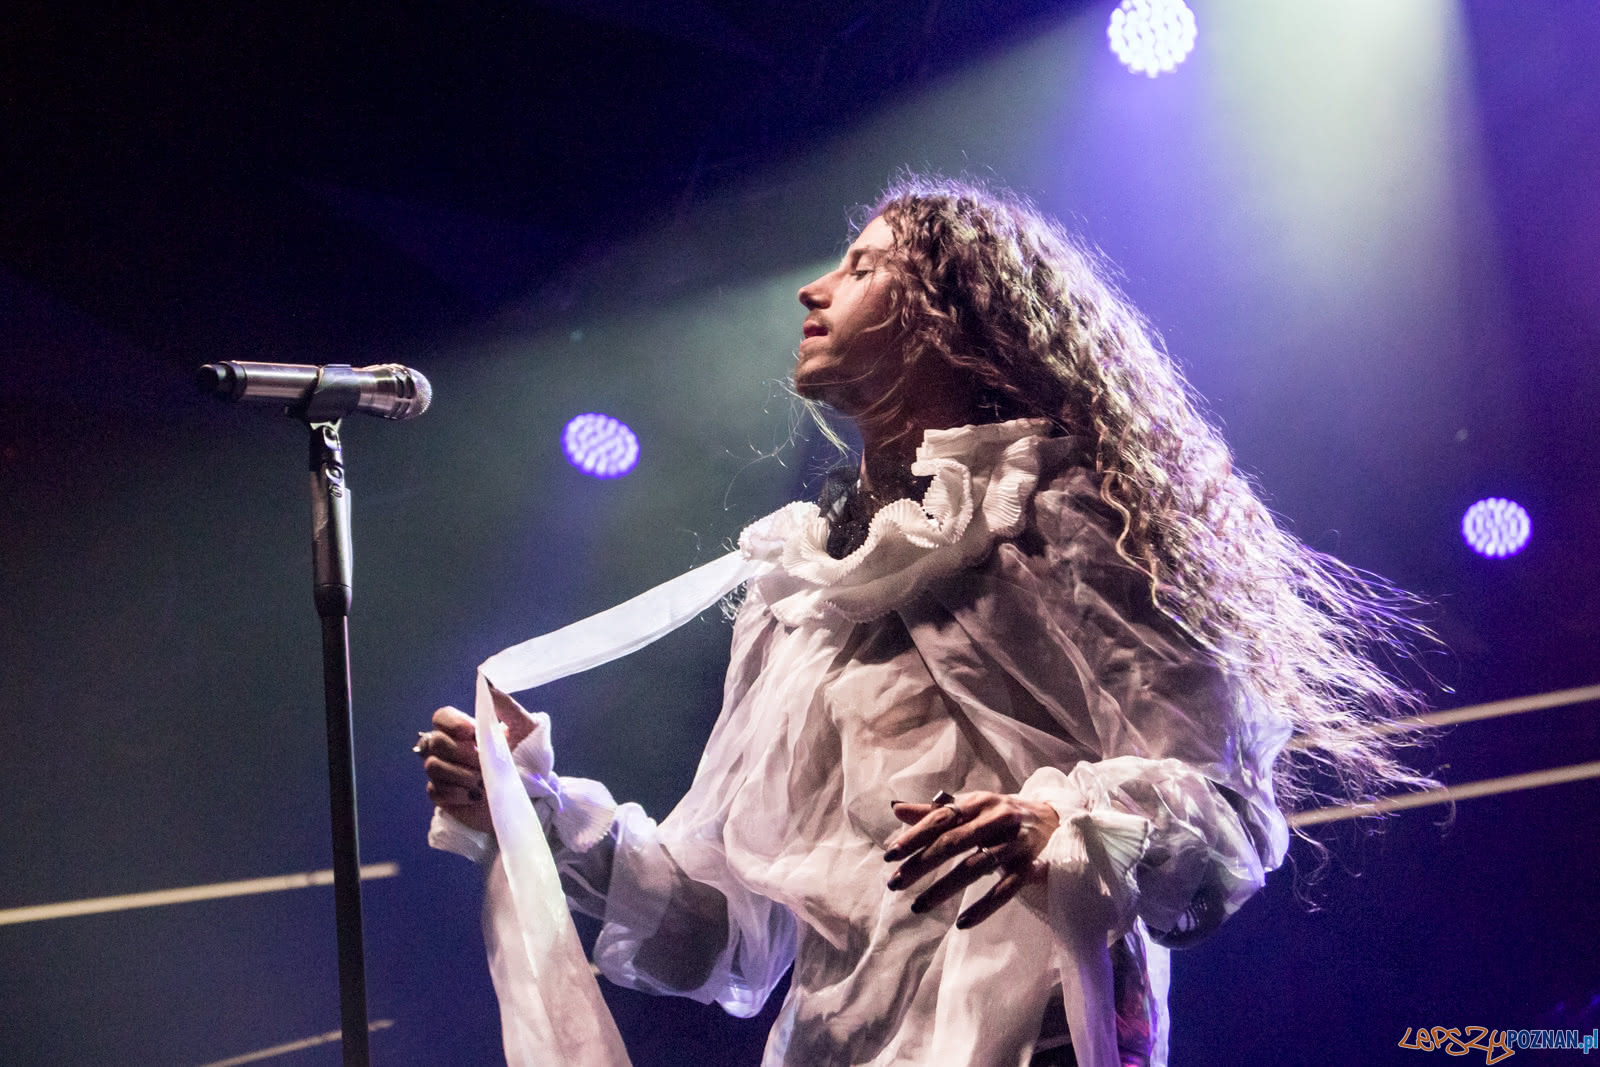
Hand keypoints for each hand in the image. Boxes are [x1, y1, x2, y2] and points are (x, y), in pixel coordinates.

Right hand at [417, 686, 538, 833]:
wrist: (532, 796)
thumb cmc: (528, 758)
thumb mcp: (525, 729)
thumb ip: (507, 706)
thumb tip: (488, 683)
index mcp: (465, 729)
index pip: (441, 717)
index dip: (451, 722)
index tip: (472, 732)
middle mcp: (449, 748)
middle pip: (435, 742)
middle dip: (461, 753)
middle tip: (483, 763)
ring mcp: (444, 772)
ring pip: (433, 766)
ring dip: (459, 774)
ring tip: (482, 782)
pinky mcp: (444, 796)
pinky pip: (435, 791)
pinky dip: (455, 794)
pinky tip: (475, 796)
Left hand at [884, 790, 1059, 928]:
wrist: (1056, 819)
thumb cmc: (1002, 814)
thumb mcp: (972, 807)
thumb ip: (935, 812)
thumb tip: (896, 808)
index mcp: (978, 803)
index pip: (941, 818)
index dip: (914, 836)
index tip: (889, 855)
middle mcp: (996, 819)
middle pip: (953, 842)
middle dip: (921, 863)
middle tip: (894, 883)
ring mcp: (1014, 843)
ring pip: (975, 867)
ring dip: (944, 888)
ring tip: (918, 905)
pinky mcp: (1031, 866)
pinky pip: (1005, 890)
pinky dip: (983, 907)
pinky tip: (962, 923)